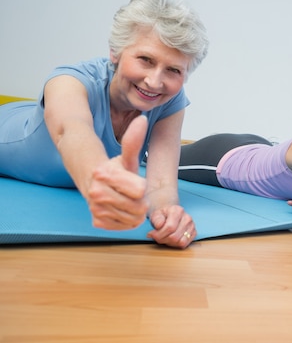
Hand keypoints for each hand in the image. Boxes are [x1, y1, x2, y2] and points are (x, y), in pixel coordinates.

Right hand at [86, 115, 148, 229]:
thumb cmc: (115, 169)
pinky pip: (124, 227)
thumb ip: (134, 141)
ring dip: (135, 212)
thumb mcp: (126, 157)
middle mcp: (97, 192)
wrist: (92, 181)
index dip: (141, 186)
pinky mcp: (97, 221)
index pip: (141, 190)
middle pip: (139, 207)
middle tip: (132, 194)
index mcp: (106, 175)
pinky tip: (121, 210)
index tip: (134, 182)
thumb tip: (143, 120)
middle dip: (140, 201)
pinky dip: (126, 221)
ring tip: (127, 201)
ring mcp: (96, 208)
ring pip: (133, 219)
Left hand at [147, 205, 195, 248]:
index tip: (151, 234)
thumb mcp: (156, 214)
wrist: (169, 214)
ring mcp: (192, 225)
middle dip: (162, 240)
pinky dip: (176, 245)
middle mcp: (187, 217)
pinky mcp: (194, 232)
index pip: (170, 227)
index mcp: (178, 210)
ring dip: (169, 243)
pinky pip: (184, 244)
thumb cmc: (162, 215)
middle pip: (174, 236)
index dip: (158, 234)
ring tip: (164, 238)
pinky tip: (170, 240)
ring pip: (180, 242)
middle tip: (156, 237)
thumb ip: (156, 219)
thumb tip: (159, 225)